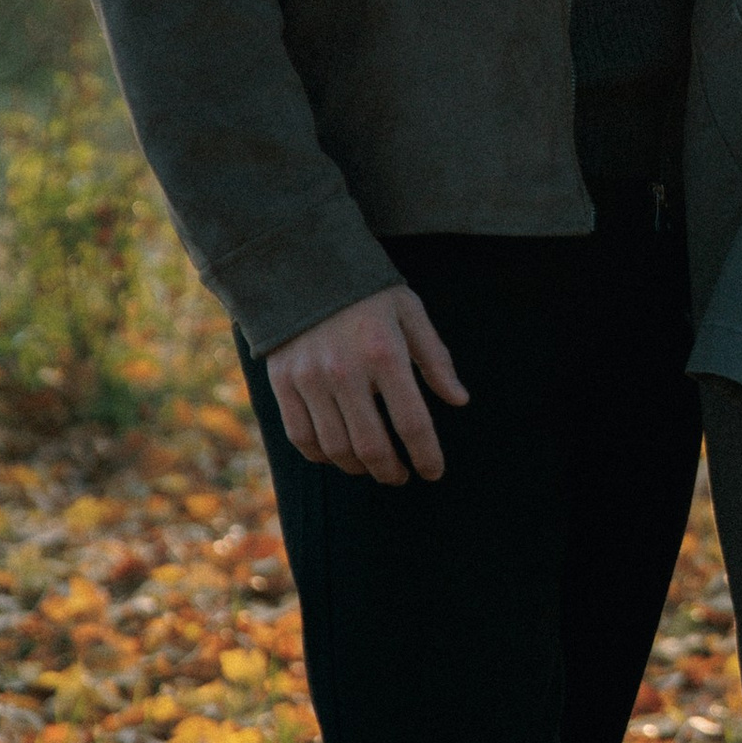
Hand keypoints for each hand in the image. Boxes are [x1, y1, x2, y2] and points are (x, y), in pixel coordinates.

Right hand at [265, 284, 468, 484]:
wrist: (301, 265)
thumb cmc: (366, 291)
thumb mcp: (410, 311)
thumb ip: (435, 357)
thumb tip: (459, 400)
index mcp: (385, 353)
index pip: (412, 422)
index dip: (427, 455)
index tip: (434, 472)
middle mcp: (345, 371)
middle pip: (371, 445)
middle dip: (391, 471)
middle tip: (401, 477)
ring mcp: (309, 379)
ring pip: (335, 447)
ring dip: (358, 468)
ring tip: (373, 468)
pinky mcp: (282, 381)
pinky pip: (300, 436)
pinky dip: (321, 455)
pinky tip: (338, 456)